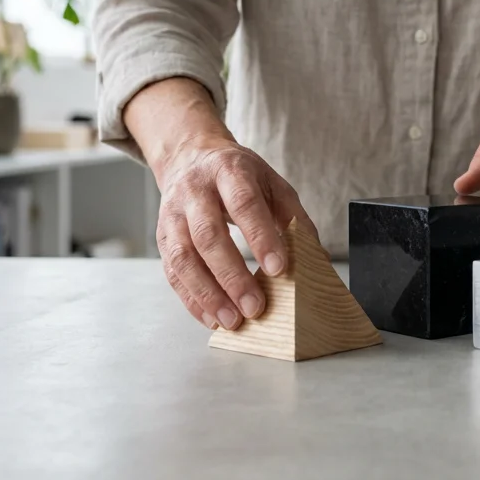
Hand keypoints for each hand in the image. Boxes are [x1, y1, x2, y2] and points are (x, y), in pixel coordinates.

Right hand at [125, 78, 315, 330]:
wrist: (191, 158)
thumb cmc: (239, 176)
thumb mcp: (272, 183)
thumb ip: (294, 217)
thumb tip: (317, 258)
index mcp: (228, 171)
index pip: (244, 204)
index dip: (261, 237)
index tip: (279, 269)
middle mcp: (195, 191)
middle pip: (208, 235)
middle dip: (232, 276)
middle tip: (255, 307)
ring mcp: (173, 214)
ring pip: (184, 258)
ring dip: (208, 294)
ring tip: (232, 321)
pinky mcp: (162, 237)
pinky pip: (172, 273)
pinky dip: (192, 299)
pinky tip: (212, 317)